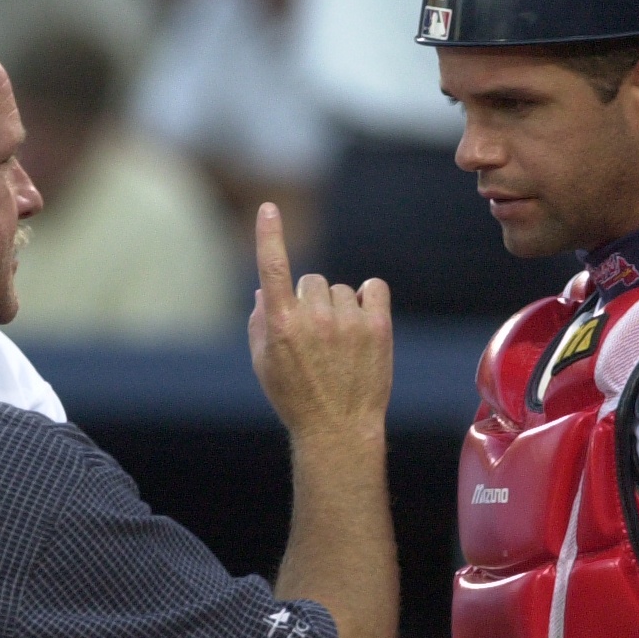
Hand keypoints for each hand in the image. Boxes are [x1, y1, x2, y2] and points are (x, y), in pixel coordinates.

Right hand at [248, 202, 391, 439]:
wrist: (338, 429)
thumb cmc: (295, 398)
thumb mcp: (264, 364)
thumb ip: (260, 322)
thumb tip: (265, 289)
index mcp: (281, 325)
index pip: (273, 268)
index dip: (269, 235)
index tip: (269, 208)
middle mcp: (314, 318)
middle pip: (311, 280)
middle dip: (310, 300)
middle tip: (315, 336)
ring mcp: (348, 322)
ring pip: (341, 289)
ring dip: (339, 307)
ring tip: (340, 344)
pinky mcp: (378, 327)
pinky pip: (373, 288)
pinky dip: (369, 300)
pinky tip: (363, 324)